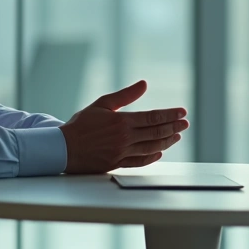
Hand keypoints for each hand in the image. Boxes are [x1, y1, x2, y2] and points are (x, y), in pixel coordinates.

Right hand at [60, 80, 188, 173]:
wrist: (62, 148)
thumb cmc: (80, 125)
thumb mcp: (102, 104)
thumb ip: (125, 95)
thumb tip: (144, 84)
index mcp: (122, 122)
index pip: (153, 117)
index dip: (170, 114)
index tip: (182, 112)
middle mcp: (125, 138)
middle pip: (156, 132)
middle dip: (174, 127)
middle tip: (185, 123)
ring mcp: (122, 153)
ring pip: (151, 147)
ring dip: (167, 141)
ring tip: (177, 135)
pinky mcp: (117, 164)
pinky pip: (140, 162)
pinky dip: (152, 157)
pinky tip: (159, 152)